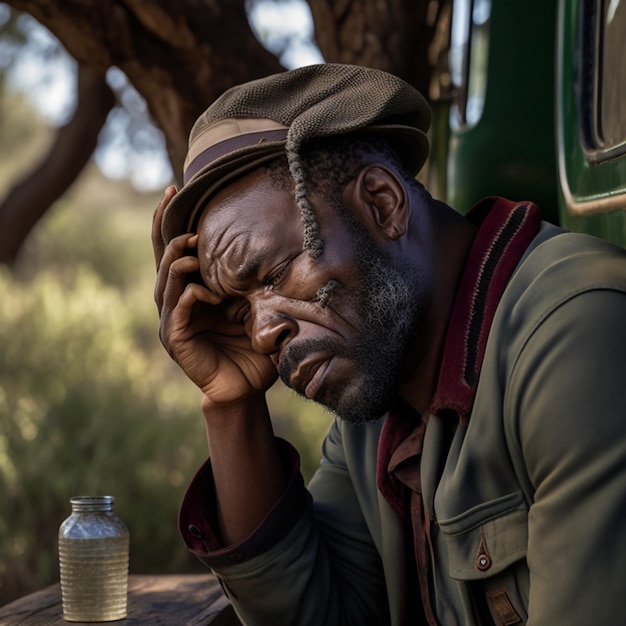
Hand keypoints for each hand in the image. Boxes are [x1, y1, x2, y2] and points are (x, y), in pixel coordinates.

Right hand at [152, 187, 277, 405]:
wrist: (247, 387)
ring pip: (165, 284)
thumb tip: (269, 250)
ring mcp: (173, 322)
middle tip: (179, 214)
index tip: (172, 190)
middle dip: (168, 234)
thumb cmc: (252, 348)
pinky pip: (178, 311)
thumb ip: (250, 284)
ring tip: (189, 246)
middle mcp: (177, 303)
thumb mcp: (255, 308)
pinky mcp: (176, 340)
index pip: (174, 252)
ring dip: (175, 262)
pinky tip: (205, 290)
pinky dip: (190, 296)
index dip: (168, 222)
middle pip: (162, 261)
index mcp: (192, 292)